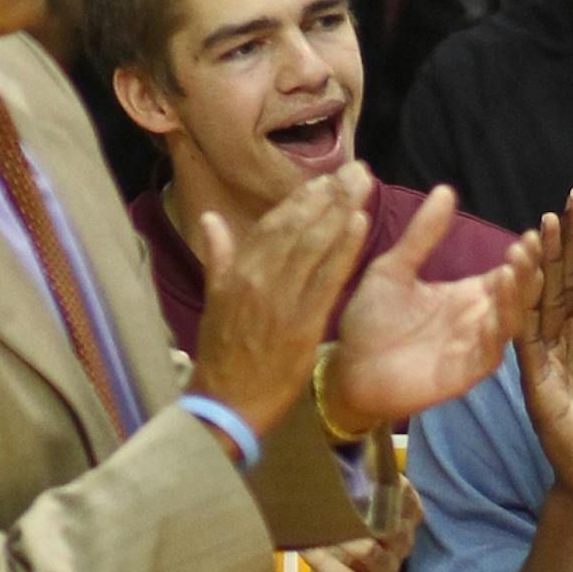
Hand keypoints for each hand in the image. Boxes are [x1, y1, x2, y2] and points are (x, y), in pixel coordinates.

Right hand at [189, 165, 370, 438]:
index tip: (327, 178)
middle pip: (299, 226)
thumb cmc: (223, 354)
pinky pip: (328, 279)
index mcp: (237, 271)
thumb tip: (209, 218)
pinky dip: (345, 249)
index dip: (303, 198)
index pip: (274, 224)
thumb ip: (218, 256)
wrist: (227, 402)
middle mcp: (258, 278)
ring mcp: (281, 299)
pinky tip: (362, 224)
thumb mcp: (214, 300)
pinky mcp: (303, 323)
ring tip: (363, 185)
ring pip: (314, 245)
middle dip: (329, 194)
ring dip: (341, 211)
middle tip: (357, 169)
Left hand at [303, 479, 419, 571]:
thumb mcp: (352, 506)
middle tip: (345, 499)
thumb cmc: (346, 531)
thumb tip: (330, 448)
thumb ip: (351, 482)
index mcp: (402, 520)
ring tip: (328, 529)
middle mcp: (400, 545)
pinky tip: (308, 551)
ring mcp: (386, 570)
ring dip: (349, 541)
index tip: (373, 472)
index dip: (397, 489)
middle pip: (396, 529)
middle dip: (371, 515)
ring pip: (373, 554)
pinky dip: (327, 566)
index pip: (411, 503)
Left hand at [323, 185, 538, 433]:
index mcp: (466, 295)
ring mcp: (473, 348)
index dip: (523, 255)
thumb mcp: (394, 268)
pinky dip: (495, 334)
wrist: (346, 370)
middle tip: (531, 245)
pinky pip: (488, 354)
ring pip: (508, 322)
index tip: (533, 232)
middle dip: (527, 272)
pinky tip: (494, 312)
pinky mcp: (463, 375)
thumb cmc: (370, 321)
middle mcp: (477, 320)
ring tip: (515, 268)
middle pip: (516, 296)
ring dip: (515, 297)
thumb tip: (446, 189)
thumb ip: (422, 235)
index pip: (507, 273)